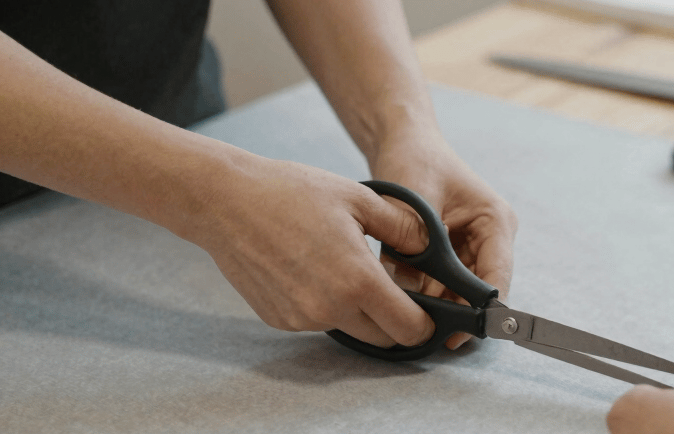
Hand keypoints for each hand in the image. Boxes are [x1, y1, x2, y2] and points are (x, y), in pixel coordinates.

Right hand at [183, 155, 435, 347]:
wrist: (225, 202)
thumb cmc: (293, 193)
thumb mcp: (360, 199)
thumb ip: (404, 228)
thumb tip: (433, 248)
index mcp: (358, 281)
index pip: (410, 329)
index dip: (426, 323)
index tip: (428, 309)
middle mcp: (330, 310)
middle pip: (384, 339)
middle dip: (397, 322)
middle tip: (396, 292)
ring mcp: (302, 319)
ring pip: (351, 331)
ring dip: (361, 314)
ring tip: (348, 270)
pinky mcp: (279, 320)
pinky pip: (318, 323)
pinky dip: (327, 307)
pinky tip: (315, 272)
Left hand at [370, 132, 517, 349]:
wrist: (404, 143)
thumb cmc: (414, 162)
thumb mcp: (413, 202)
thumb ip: (411, 247)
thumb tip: (402, 293)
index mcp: (495, 221)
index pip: (497, 276)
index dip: (480, 309)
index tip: (456, 334)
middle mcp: (492, 238)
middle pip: (481, 289)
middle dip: (454, 311)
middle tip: (424, 332)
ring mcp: (475, 246)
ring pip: (462, 291)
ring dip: (439, 304)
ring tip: (409, 316)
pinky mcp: (455, 252)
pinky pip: (445, 283)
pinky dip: (428, 293)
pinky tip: (406, 300)